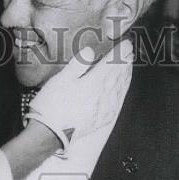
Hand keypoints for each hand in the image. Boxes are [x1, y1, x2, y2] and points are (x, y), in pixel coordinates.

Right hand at [26, 39, 132, 153]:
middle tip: (130, 53)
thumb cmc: (51, 106)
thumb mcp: (61, 80)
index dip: (120, 54)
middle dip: (124, 64)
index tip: (127, 44)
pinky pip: (115, 106)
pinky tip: (120, 93)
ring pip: (118, 91)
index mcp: (93, 84)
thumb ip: (78, 65)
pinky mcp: (98, 121)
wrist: (48, 135)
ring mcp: (102, 111)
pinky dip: (120, 96)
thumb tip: (90, 51)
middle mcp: (102, 97)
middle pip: (117, 77)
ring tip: (128, 69)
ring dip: (124, 78)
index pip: (111, 65)